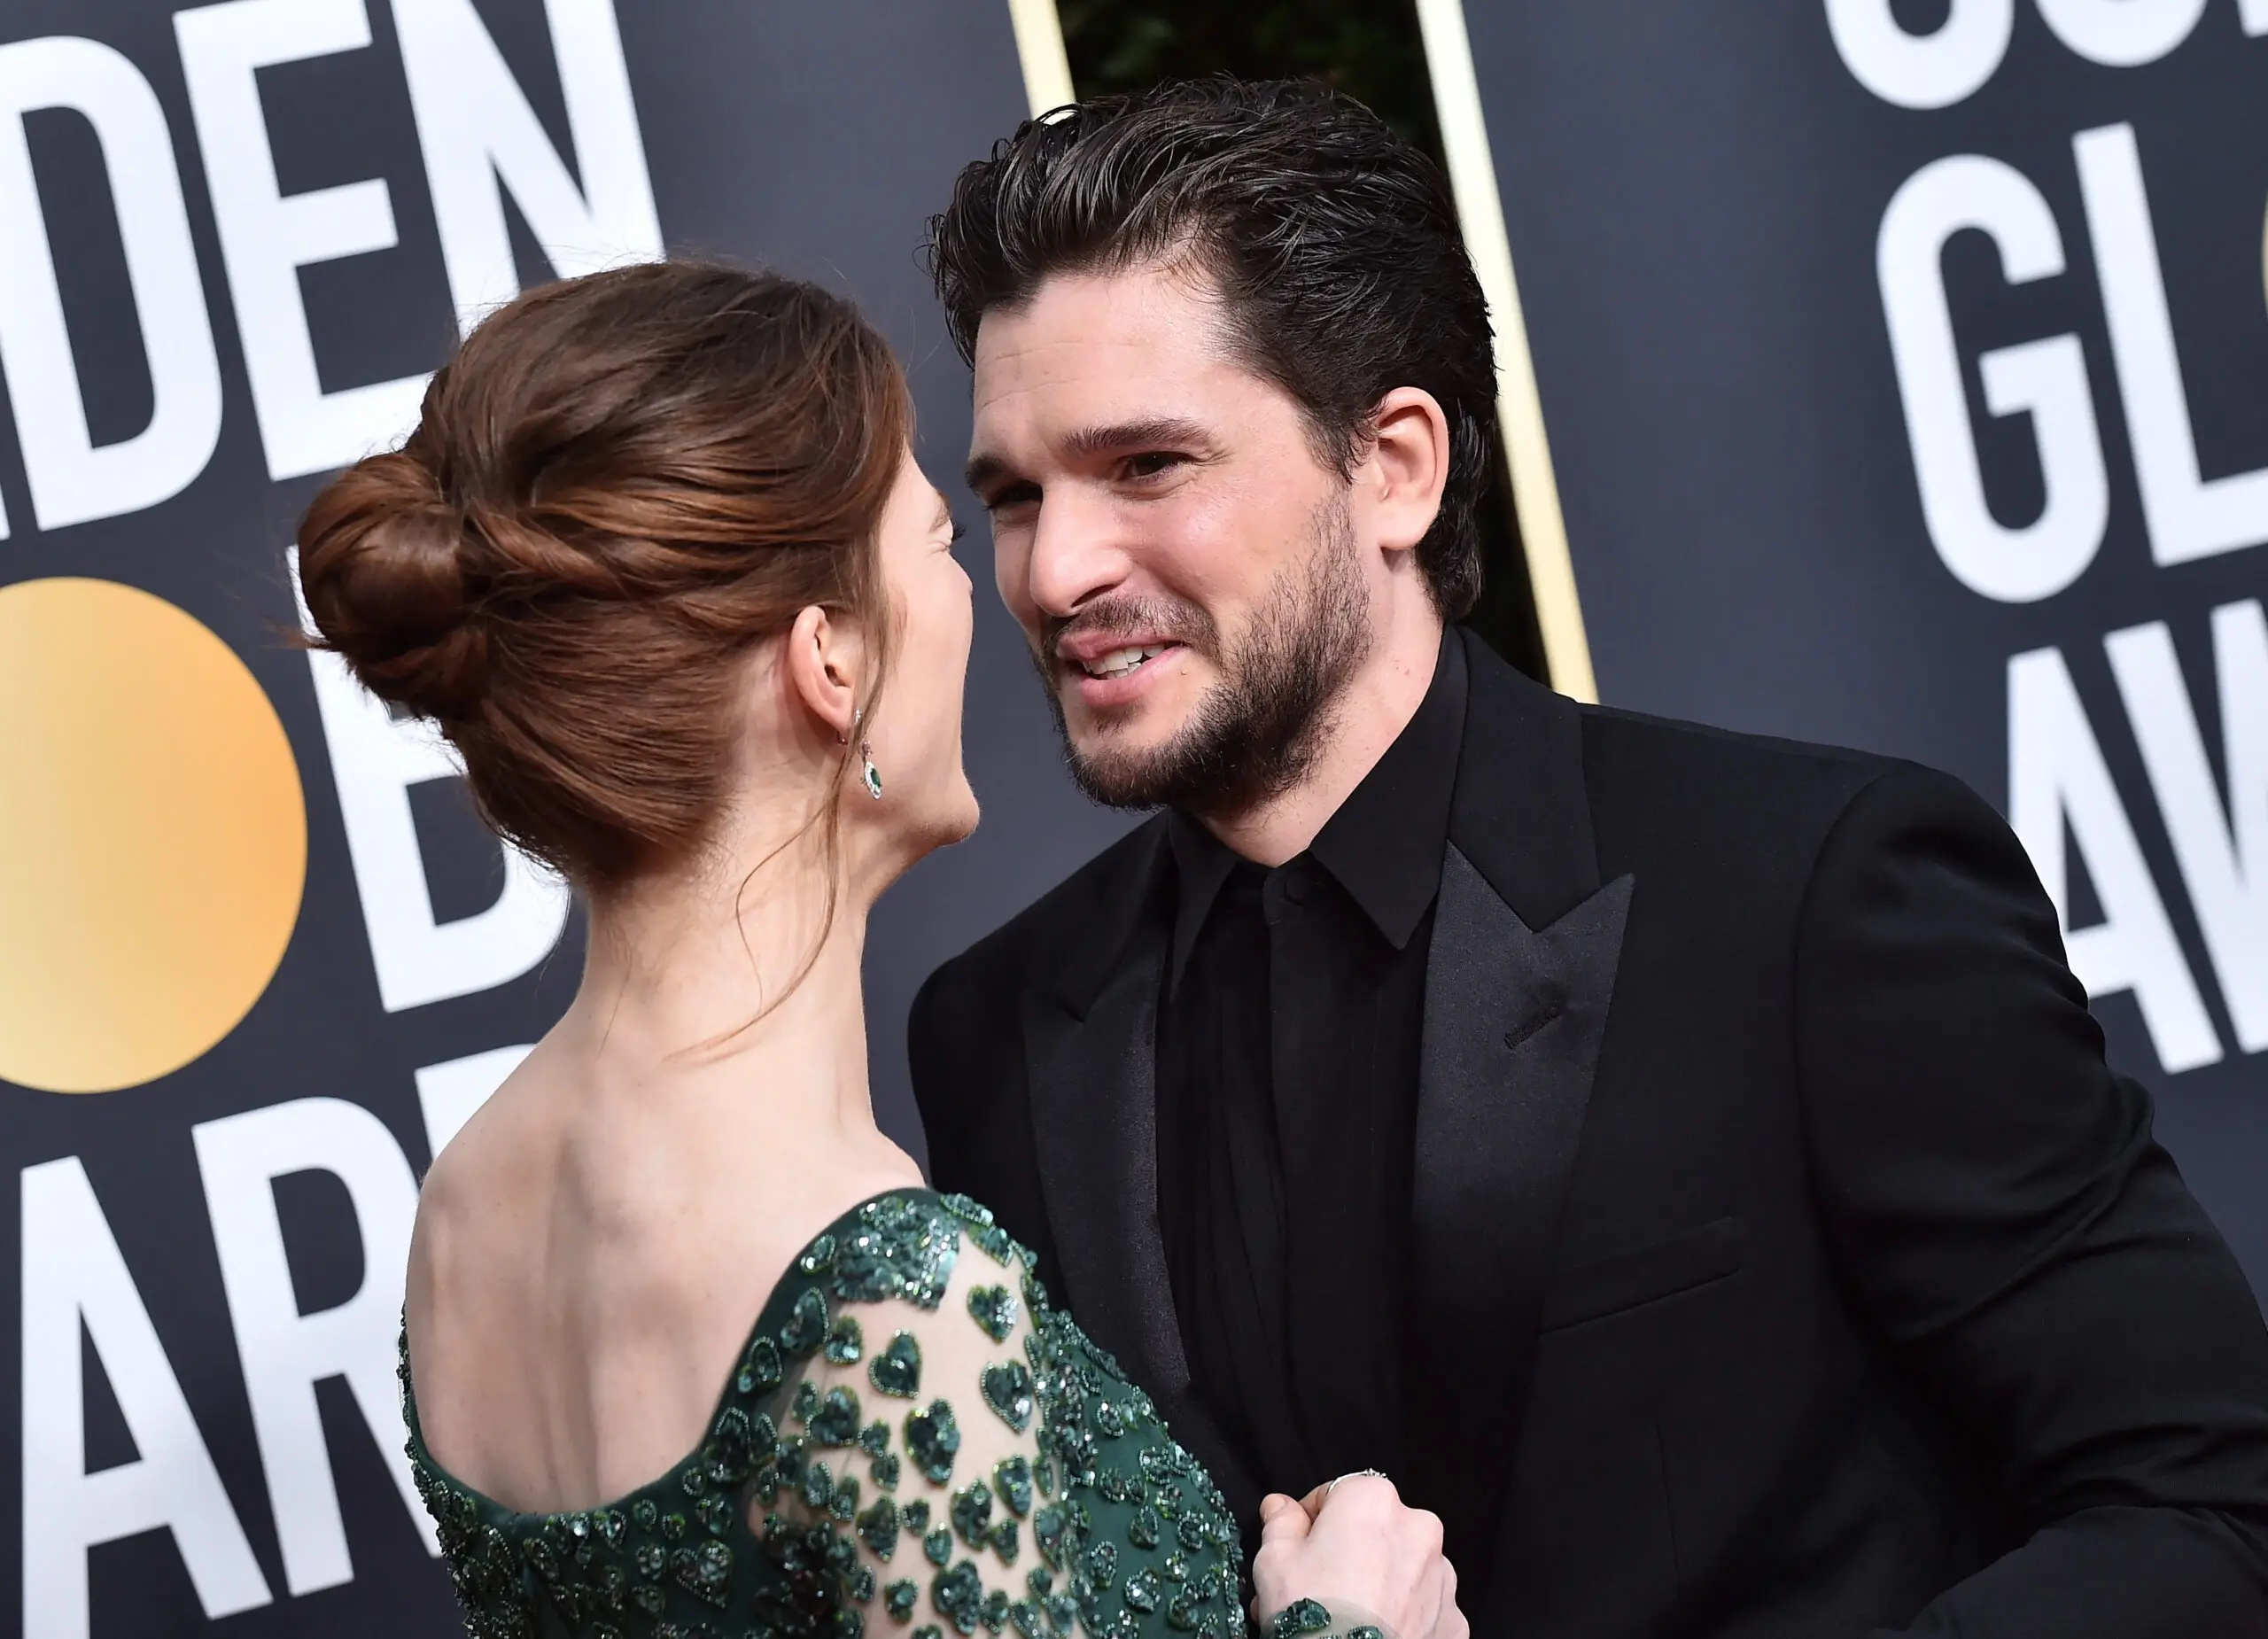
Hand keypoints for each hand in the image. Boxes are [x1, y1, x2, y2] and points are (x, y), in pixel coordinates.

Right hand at [1249, 1475, 1467, 1638]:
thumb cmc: (1311, 1610)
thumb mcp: (1274, 1559)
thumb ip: (1280, 1521)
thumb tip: (1280, 1506)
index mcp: (1374, 1499)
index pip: (1337, 1494)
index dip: (1313, 1520)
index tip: (1300, 1546)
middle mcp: (1418, 1528)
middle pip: (1376, 1529)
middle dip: (1352, 1550)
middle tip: (1323, 1584)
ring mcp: (1442, 1576)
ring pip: (1405, 1567)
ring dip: (1383, 1582)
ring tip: (1353, 1614)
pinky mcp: (1453, 1618)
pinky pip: (1425, 1608)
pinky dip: (1406, 1616)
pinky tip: (1379, 1632)